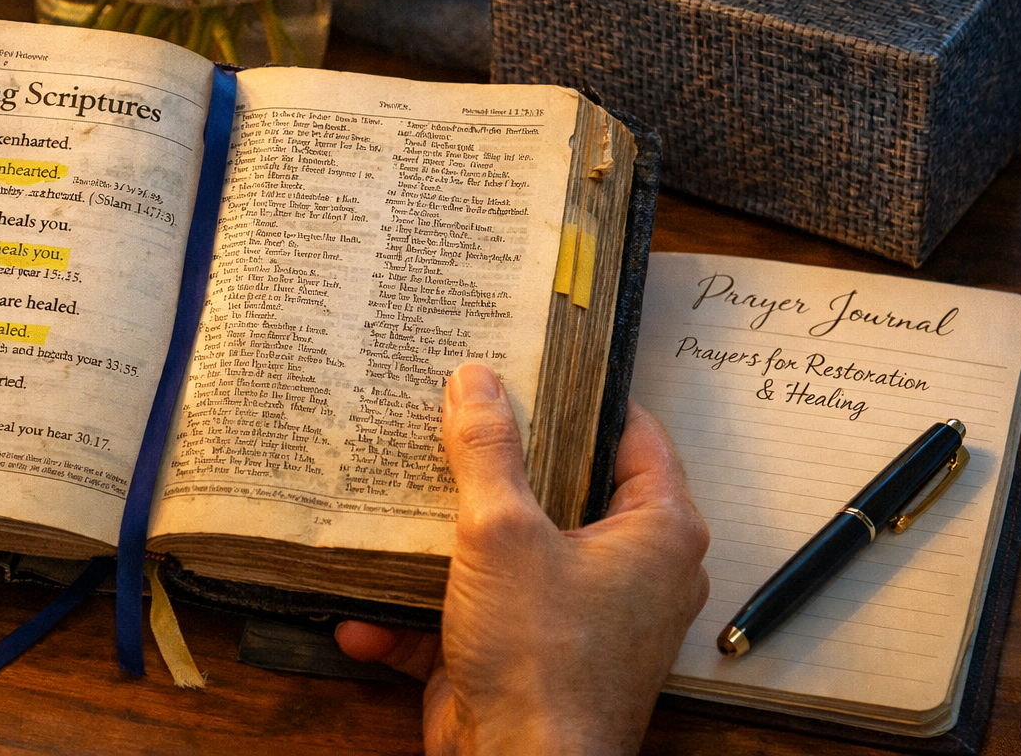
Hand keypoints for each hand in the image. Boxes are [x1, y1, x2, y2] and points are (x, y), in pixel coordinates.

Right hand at [336, 364, 709, 755]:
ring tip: (396, 493)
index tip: (530, 359)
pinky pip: (472, 617)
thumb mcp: (502, 532)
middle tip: (452, 412)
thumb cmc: (543, 661)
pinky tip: (364, 610)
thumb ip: (486, 452)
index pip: (632, 433)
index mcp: (656, 531)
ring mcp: (577, 618)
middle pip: (563, 488)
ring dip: (447, 539)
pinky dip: (421, 615)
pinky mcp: (527, 657)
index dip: (581, 393)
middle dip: (498, 461)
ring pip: (510, 553)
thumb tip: (476, 380)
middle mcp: (630, 572)